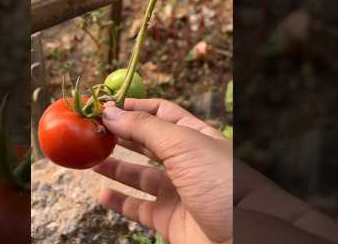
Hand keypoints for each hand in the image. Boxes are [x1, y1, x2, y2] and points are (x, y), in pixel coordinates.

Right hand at [93, 98, 231, 243]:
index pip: (160, 112)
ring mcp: (177, 191)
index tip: (106, 106)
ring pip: (140, 175)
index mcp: (193, 135)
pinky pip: (139, 208)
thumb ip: (144, 127)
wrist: (246, 237)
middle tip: (93, 131)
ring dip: (116, 167)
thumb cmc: (221, 182)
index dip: (134, 107)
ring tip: (92, 159)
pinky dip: (120, 201)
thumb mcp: (183, 144)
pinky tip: (104, 194)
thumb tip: (110, 112)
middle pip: (147, 142)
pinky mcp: (170, 219)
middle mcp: (185, 160)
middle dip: (121, 135)